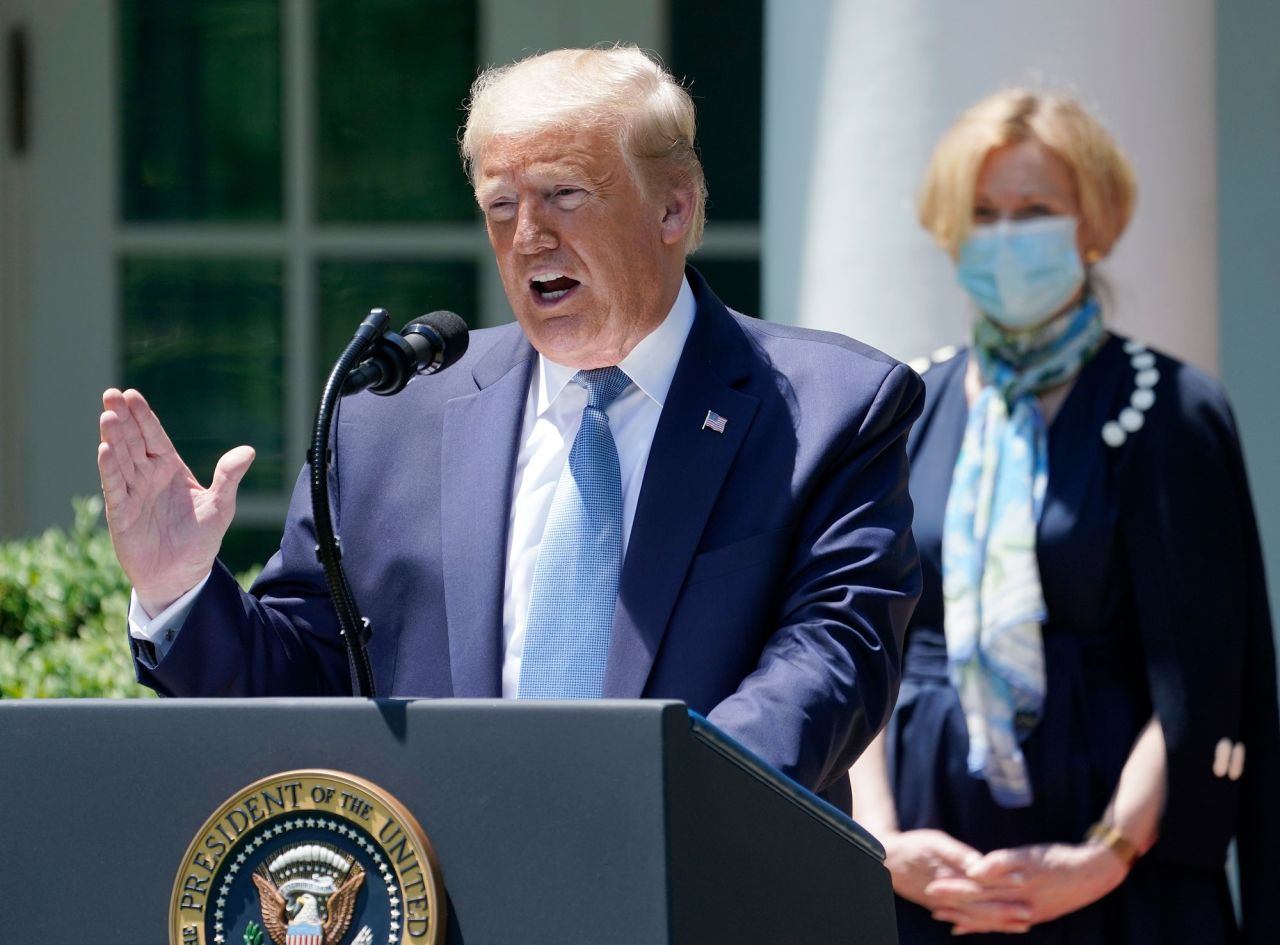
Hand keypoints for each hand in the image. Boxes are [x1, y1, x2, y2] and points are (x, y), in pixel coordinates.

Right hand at [97, 388, 254, 614]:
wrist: (183, 576)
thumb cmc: (201, 540)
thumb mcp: (221, 507)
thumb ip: (229, 477)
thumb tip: (249, 450)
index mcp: (171, 469)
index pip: (155, 437)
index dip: (144, 417)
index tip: (132, 395)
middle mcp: (149, 476)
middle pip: (134, 442)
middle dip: (123, 419)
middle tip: (111, 394)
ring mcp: (133, 493)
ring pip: (121, 460)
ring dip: (113, 438)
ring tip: (107, 416)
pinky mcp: (122, 513)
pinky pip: (115, 487)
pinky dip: (109, 469)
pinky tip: (103, 449)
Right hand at [883, 829, 1030, 933]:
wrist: (887, 861)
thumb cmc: (912, 846)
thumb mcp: (935, 842)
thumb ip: (958, 854)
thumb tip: (979, 863)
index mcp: (952, 876)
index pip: (983, 880)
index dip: (1004, 882)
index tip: (1024, 882)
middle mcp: (951, 894)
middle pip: (983, 904)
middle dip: (1007, 910)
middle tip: (1030, 914)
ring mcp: (946, 904)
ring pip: (976, 916)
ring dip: (997, 922)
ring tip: (1020, 925)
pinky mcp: (940, 907)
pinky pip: (964, 920)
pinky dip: (979, 925)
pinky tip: (990, 928)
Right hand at [929, 841, 1128, 934]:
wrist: (1095, 872)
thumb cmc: (1066, 887)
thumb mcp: (1042, 907)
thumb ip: (1012, 910)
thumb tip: (992, 917)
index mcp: (1024, 913)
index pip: (986, 917)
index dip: (961, 915)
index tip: (938, 912)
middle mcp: (1023, 903)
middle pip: (982, 903)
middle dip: (954, 900)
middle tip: (931, 896)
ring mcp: (1028, 884)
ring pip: (991, 889)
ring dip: (965, 887)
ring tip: (943, 882)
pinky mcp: (1033, 864)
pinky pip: (1010, 866)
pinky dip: (992, 868)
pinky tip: (975, 868)